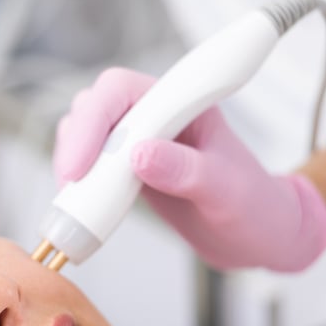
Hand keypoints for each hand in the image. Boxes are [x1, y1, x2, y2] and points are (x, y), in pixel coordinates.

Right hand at [54, 67, 325, 271]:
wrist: (253, 235)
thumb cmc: (252, 206)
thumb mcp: (227, 190)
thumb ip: (187, 171)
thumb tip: (139, 157)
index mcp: (182, 102)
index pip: (120, 89)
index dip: (93, 121)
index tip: (81, 166)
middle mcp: (154, 113)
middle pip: (93, 108)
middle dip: (76, 145)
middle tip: (72, 189)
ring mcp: (136, 139)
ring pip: (83, 134)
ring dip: (73, 164)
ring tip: (80, 204)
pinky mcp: (124, 167)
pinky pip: (87, 164)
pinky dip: (79, 184)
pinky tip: (86, 208)